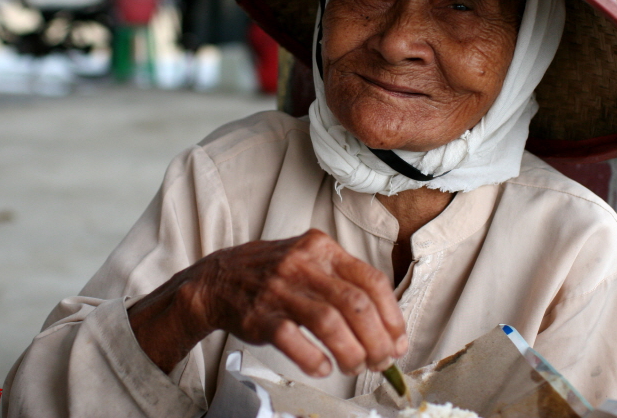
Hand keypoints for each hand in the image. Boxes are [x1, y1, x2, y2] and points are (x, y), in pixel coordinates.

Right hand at [129, 229, 406, 377]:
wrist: (218, 279)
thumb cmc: (274, 274)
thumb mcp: (310, 261)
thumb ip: (345, 285)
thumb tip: (387, 327)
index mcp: (322, 248)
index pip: (371, 280)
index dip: (391, 315)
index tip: (398, 339)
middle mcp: (303, 264)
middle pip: (355, 304)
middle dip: (376, 339)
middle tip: (381, 361)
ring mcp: (280, 288)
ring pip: (328, 322)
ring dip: (351, 351)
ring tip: (355, 366)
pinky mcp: (260, 315)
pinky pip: (292, 339)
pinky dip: (313, 358)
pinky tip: (323, 368)